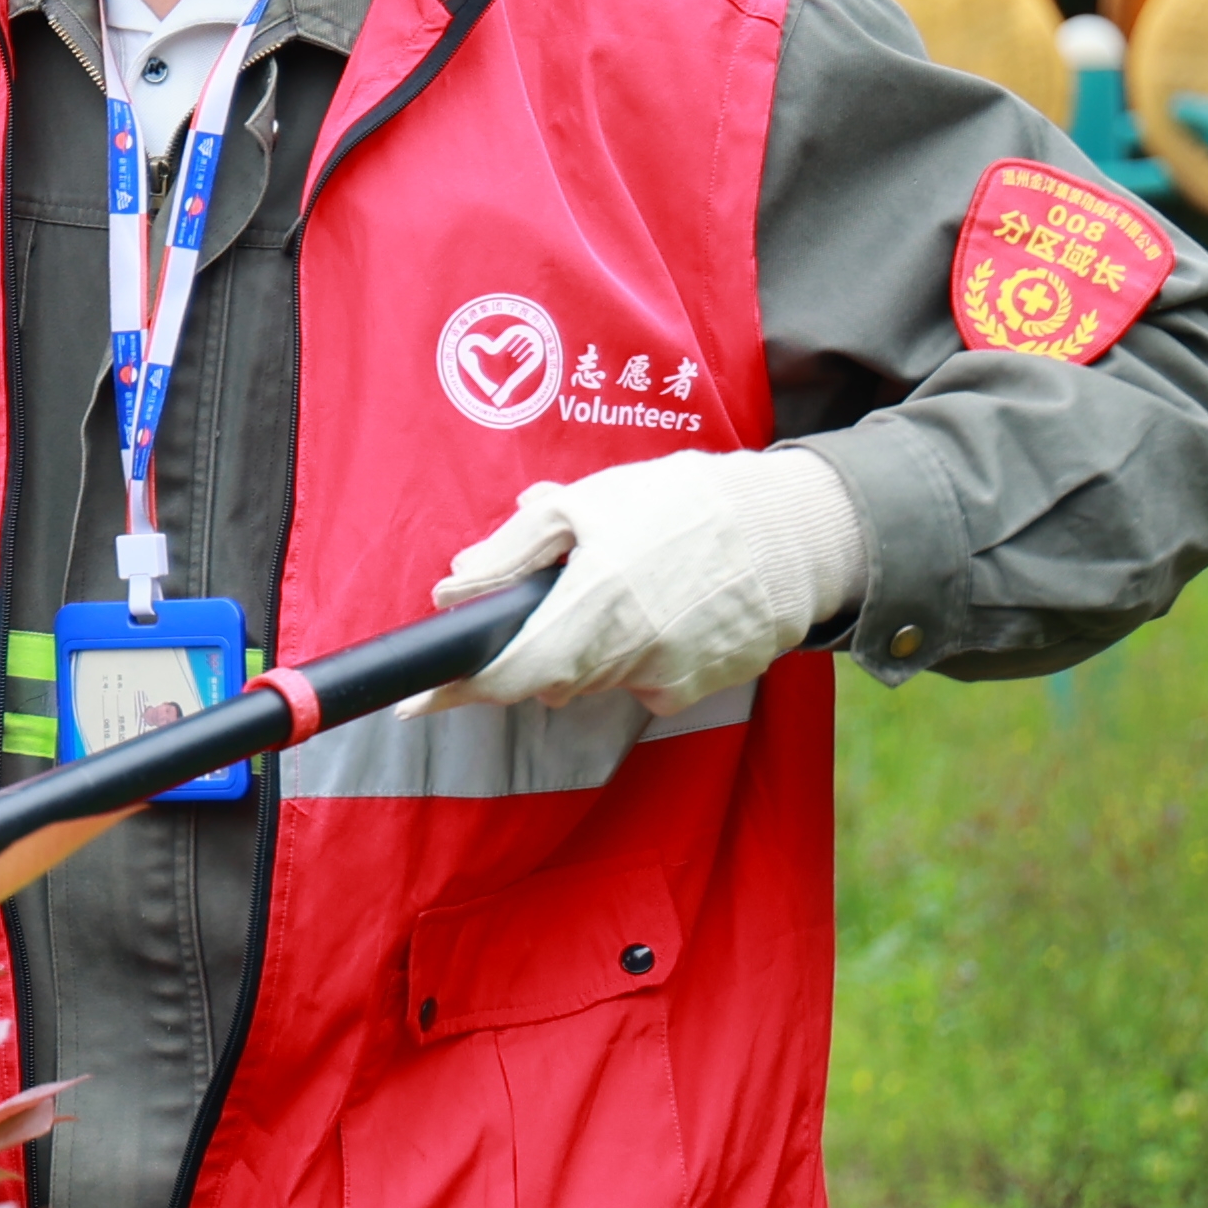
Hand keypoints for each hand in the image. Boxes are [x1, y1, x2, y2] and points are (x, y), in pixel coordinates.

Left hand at [435, 447, 868, 710]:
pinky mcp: (695, 690)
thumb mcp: (587, 503)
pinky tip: (660, 610)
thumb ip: (513, 549)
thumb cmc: (683, 503)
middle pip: (545, 679)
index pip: (507, 670)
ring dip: (583, 648)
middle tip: (551, 601)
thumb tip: (453, 585)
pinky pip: (639, 685)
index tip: (416, 704)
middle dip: (530, 651)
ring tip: (618, 585)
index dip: (457, 692)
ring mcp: (664, 677)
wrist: (791, 532)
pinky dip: (631, 657)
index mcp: (594, 601)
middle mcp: (627, 651)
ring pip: (591, 682)